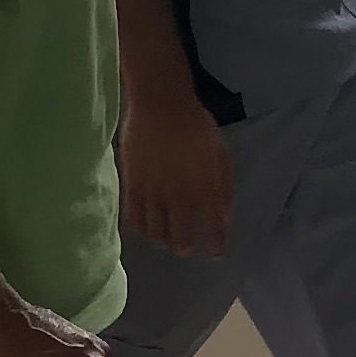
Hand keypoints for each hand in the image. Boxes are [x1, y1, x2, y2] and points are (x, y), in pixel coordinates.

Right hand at [119, 82, 233, 257]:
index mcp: (205, 187)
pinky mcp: (132, 185)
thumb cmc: (196, 124)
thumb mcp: (221, 153)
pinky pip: (133, 216)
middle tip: (186, 249)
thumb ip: (224, 186)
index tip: (215, 253)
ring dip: (162, 241)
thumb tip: (224, 216)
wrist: (160, 103)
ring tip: (166, 242)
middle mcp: (179, 195)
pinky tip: (145, 228)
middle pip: (180, 235)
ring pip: (155, 231)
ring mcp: (153, 192)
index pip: (213, 228)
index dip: (215, 245)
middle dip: (185, 247)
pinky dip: (140, 228)